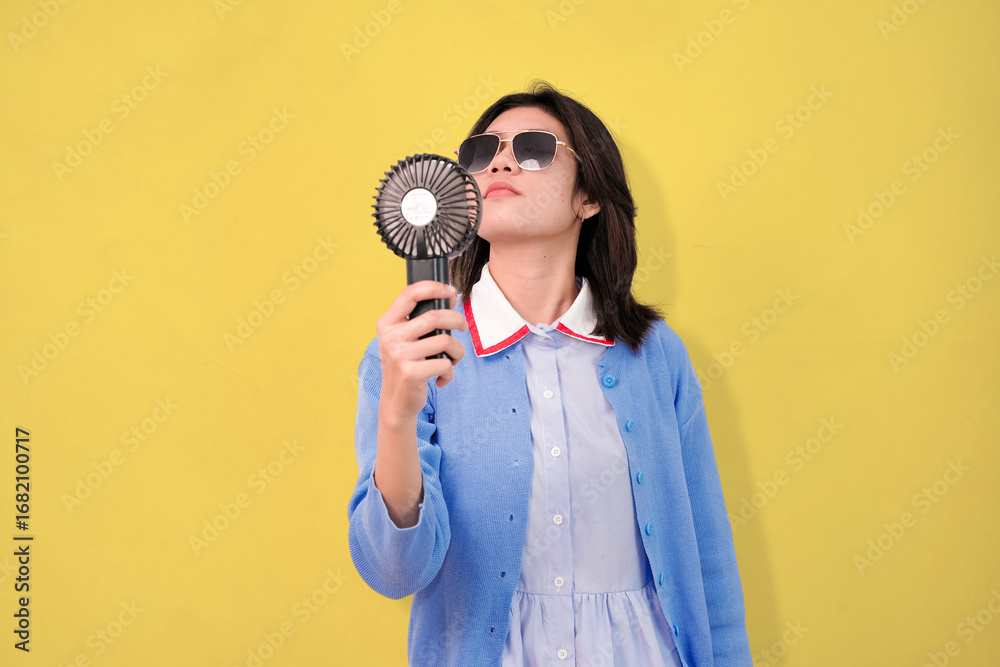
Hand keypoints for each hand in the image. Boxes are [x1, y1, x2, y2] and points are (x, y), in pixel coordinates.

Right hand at [375, 280, 468, 421]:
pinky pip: (445, 364)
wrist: (396, 402)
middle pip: (435, 316)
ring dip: (457, 351)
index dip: (434, 287)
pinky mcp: (411, 373)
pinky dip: (450, 372)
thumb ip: (422, 319)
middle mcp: (390, 337)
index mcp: (388, 323)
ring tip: (452, 360)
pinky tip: (442, 378)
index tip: (450, 291)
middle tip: (462, 327)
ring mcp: (399, 355)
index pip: (410, 293)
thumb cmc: (407, 365)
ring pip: (445, 341)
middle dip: (457, 320)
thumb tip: (450, 296)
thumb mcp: (405, 339)